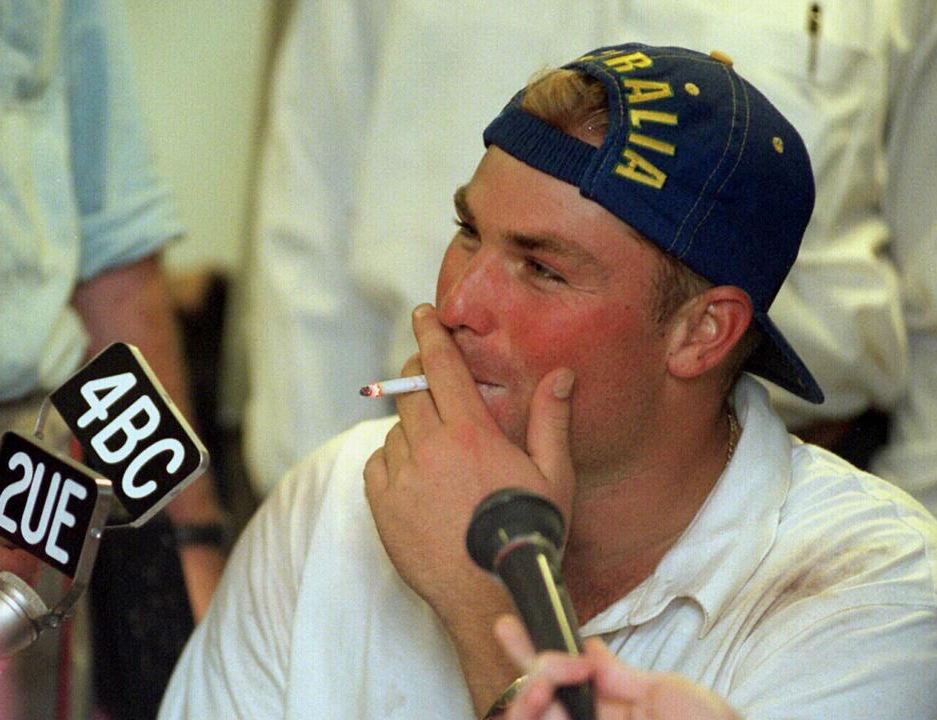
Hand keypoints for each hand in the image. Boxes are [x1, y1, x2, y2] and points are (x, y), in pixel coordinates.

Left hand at [363, 304, 576, 614]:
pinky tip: (417, 477)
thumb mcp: (553, 476)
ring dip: (412, 427)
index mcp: (472, 435)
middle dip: (417, 376)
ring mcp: (402, 479)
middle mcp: (431, 450)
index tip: (422, 315)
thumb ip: (550, 420)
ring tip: (439, 452)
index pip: (442, 368)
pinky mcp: (382, 506)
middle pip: (411, 391)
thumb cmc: (529, 534)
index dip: (430, 336)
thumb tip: (559, 375)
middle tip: (429, 376)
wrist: (491, 594)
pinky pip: (377, 463)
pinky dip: (392, 460)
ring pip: (396, 429)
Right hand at [495, 615, 741, 719]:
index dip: (531, 652)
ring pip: (530, 715)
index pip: (561, 679)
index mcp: (611, 712)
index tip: (510, 627)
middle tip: (542, 664)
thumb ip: (618, 673)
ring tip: (544, 685)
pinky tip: (544, 697)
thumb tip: (585, 648)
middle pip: (536, 699)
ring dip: (529, 695)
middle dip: (531, 672)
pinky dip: (533, 709)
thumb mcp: (663, 691)